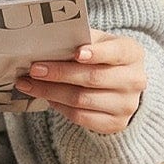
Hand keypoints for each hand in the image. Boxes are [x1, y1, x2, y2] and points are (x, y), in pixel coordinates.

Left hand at [14, 28, 144, 133]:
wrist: (122, 86)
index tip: (76, 53)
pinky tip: (47, 97)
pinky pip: (80, 117)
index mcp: (132, 53)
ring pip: (81, 100)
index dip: (97, 53)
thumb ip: (80, 39)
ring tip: (29, 85)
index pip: (116, 52)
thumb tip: (48, 42)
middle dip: (59, 73)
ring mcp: (126, 105)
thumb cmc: (104, 59)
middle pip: (93, 78)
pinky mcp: (115, 124)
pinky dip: (59, 107)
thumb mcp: (99, 42)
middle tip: (34, 70)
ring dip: (50, 92)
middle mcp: (134, 80)